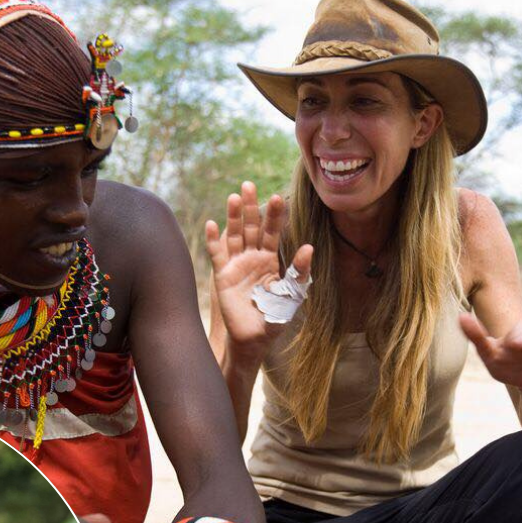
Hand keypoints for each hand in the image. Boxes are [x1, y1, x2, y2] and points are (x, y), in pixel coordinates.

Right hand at [206, 181, 313, 355]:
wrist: (254, 338)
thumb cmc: (275, 317)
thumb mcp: (291, 293)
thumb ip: (299, 271)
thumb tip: (309, 247)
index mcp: (269, 259)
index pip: (272, 232)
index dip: (274, 215)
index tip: (279, 197)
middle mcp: (252, 257)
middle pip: (251, 227)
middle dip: (251, 206)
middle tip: (249, 184)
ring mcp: (236, 264)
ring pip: (234, 235)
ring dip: (234, 217)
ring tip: (234, 197)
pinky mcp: (222, 275)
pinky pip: (217, 254)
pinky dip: (214, 239)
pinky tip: (212, 224)